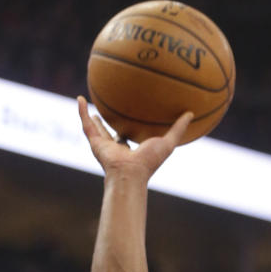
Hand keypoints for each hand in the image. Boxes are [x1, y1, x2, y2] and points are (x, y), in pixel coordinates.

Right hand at [78, 96, 193, 181]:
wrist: (130, 172)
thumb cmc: (149, 162)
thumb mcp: (168, 142)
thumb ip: (179, 129)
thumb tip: (191, 113)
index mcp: (130, 150)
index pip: (129, 138)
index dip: (129, 129)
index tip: (131, 118)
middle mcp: (116, 148)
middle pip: (111, 134)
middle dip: (108, 125)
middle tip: (108, 112)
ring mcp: (104, 146)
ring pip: (95, 129)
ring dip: (90, 118)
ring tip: (86, 105)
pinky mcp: (94, 142)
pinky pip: (85, 124)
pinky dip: (81, 112)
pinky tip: (79, 98)